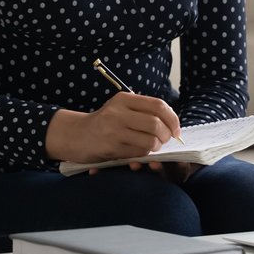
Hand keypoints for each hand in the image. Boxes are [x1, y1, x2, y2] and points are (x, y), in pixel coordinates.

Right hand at [45, 92, 182, 163]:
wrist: (77, 135)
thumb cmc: (105, 122)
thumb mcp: (121, 108)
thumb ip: (142, 110)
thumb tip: (172, 123)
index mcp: (124, 99)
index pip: (158, 105)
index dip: (172, 118)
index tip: (176, 129)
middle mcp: (118, 112)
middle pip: (156, 124)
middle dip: (167, 135)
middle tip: (166, 140)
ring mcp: (114, 130)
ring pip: (150, 141)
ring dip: (157, 147)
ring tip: (153, 146)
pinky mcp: (111, 147)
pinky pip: (139, 153)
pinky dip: (145, 154)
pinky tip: (139, 152)